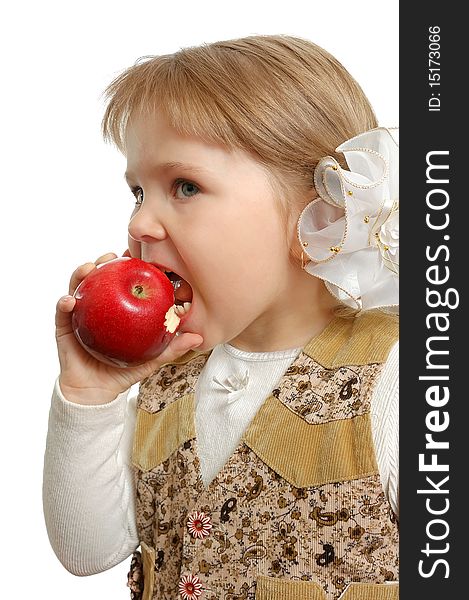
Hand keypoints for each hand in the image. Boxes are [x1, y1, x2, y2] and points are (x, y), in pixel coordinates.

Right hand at [55, 252, 202, 404]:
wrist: (96, 393)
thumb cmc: (123, 372)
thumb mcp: (151, 358)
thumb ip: (172, 348)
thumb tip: (198, 337)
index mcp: (117, 309)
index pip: (123, 281)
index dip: (128, 265)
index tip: (135, 254)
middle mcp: (98, 306)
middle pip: (99, 277)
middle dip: (103, 261)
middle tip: (111, 257)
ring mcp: (79, 314)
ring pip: (78, 286)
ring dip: (81, 273)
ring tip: (89, 269)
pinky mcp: (63, 326)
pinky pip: (61, 312)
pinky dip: (64, 303)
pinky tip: (69, 300)